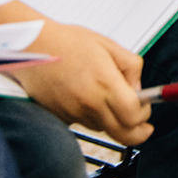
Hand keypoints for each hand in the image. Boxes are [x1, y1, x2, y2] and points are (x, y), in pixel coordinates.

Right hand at [9, 19, 151, 145]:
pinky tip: (84, 95)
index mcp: (105, 82)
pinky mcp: (61, 118)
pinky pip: (84, 123)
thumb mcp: (108, 45)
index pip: (133, 115)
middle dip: (138, 134)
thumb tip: (139, 89)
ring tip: (104, 95)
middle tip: (144, 127)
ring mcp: (73, 113)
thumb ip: (131, 67)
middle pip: (122, 135)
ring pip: (103, 128)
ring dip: (112, 120)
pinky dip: (91, 115)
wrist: (31, 47)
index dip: (144, 114)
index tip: (146, 108)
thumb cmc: (67, 42)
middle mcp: (89, 103)